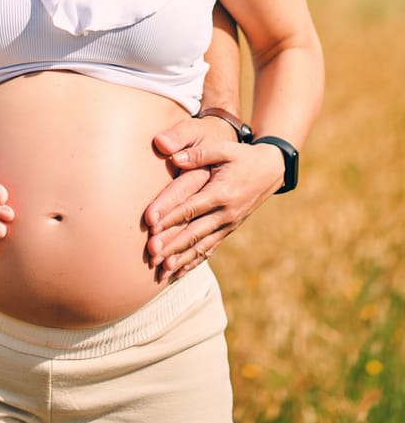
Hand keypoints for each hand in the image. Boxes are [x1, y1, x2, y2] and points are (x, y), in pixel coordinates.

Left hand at [145, 120, 283, 280]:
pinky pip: (210, 249)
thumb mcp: (224, 150)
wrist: (271, 171)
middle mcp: (226, 213)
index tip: (150, 225)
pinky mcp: (229, 230)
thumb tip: (173, 158)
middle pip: (194, 232)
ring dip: (180, 259)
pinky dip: (194, 262)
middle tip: (151, 254)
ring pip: (201, 246)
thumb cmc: (243, 157)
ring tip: (162, 271)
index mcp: (222, 193)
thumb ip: (198, 154)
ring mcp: (228, 224)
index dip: (170, 217)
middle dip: (171, 245)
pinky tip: (179, 273)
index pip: (190, 208)